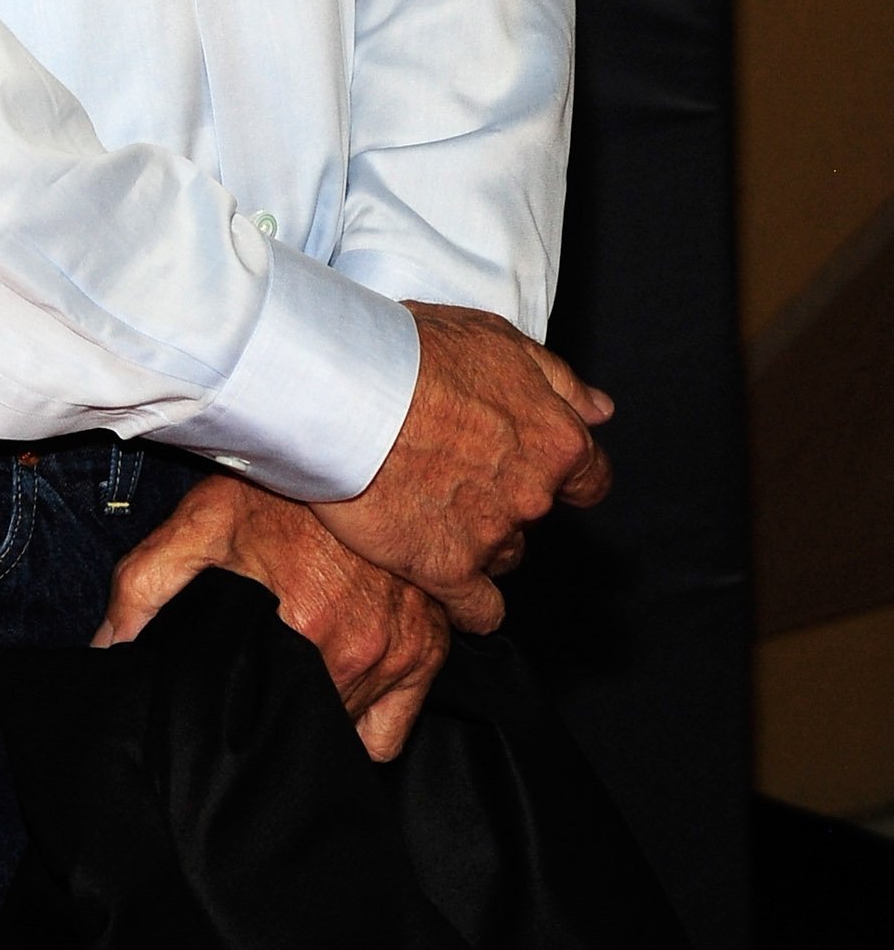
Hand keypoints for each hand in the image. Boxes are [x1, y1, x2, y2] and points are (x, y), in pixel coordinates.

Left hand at [93, 473, 450, 760]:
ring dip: (320, 708)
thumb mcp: (200, 521)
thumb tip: (105, 650)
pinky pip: (393, 728)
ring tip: (294, 666)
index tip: (229, 696)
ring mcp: (401, 651)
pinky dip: (369, 714)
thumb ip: (144, 587)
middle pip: (307, 723)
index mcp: (304, 626)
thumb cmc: (277, 485)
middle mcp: (360, 648)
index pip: (264, 719)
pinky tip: (339, 679)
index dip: (242, 714)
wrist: (355, 442)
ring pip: (348, 729)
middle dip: (277, 708)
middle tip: (259, 673)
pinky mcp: (429, 648)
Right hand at [313, 303, 613, 633]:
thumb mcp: (497, 340)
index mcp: (555, 438)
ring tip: (427, 508)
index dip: (564, 474)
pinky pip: (478, 610)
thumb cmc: (414, 355)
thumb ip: (557, 381)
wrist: (348, 391)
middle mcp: (533, 493)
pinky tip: (443, 579)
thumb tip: (601, 411)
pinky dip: (467, 604)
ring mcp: (492, 536)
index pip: (590, 477)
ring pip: (503, 555)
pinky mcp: (448, 570)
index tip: (534, 467)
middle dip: (503, 496)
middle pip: (535, 514)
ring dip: (477, 540)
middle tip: (453, 467)